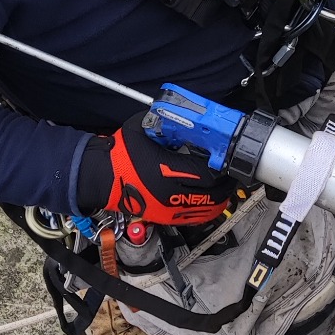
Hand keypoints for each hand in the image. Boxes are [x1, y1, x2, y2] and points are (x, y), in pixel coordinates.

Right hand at [77, 116, 229, 227]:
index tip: (227, 157)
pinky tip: (215, 199)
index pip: (207, 172)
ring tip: (227, 184)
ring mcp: (170, 208)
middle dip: (226, 181)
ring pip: (209, 207)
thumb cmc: (121, 154)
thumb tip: (183, 117)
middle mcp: (171, 193)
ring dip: (222, 196)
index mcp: (167, 170)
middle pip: (214, 191)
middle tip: (231, 170)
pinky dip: (211, 208)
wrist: (103, 179)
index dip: (222, 165)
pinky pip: (198, 217)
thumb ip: (164, 123)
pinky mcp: (167, 217)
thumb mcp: (141, 129)